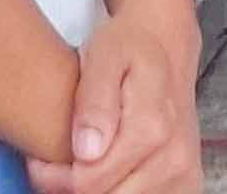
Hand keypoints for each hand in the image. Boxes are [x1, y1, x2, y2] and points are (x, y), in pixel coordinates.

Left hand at [26, 7, 201, 193]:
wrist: (166, 47)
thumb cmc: (128, 47)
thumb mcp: (103, 54)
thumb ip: (95, 99)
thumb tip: (86, 151)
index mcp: (151, 127)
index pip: (91, 182)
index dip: (55, 179)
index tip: (38, 160)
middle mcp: (175, 159)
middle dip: (71, 188)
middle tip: (53, 163)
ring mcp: (184, 176)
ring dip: (97, 191)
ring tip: (78, 163)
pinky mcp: (187, 185)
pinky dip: (120, 192)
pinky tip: (105, 172)